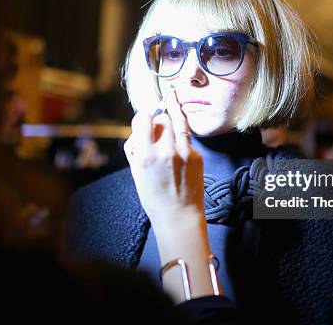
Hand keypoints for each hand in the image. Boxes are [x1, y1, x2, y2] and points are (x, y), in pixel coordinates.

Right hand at [123, 87, 204, 230]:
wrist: (178, 215)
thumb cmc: (154, 196)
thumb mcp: (136, 172)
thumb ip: (136, 148)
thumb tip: (139, 129)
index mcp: (145, 155)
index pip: (143, 118)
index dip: (142, 118)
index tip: (143, 121)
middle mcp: (165, 150)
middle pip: (162, 118)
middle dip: (158, 121)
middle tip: (158, 130)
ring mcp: (184, 152)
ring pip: (178, 122)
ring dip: (172, 124)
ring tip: (170, 129)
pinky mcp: (197, 155)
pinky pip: (187, 138)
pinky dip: (181, 140)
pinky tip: (179, 152)